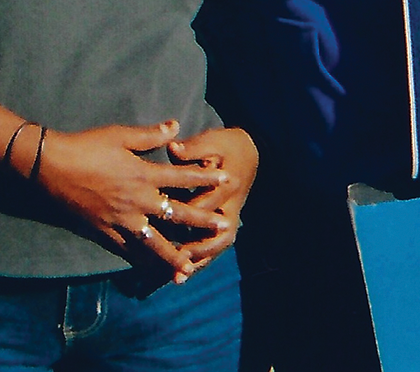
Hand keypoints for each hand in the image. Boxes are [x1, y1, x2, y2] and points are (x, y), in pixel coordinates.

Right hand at [33, 120, 234, 281]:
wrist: (51, 167)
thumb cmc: (85, 147)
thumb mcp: (119, 135)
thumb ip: (149, 135)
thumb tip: (175, 126)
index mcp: (142, 175)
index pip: (183, 177)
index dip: (207, 177)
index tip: (228, 179)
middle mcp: (138, 201)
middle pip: (177, 214)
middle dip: (202, 221)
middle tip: (223, 227)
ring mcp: (122, 221)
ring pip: (154, 244)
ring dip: (175, 256)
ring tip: (191, 267)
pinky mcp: (106, 233)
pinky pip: (128, 252)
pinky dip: (142, 262)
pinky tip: (151, 270)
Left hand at [167, 126, 259, 266]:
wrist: (250, 152)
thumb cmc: (227, 146)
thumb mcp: (212, 141)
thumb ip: (192, 148)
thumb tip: (173, 149)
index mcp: (227, 185)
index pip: (206, 204)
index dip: (188, 215)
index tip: (169, 225)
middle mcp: (231, 206)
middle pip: (214, 234)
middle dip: (195, 249)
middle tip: (174, 262)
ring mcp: (230, 218)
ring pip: (216, 246)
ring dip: (198, 262)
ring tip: (179, 278)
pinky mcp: (225, 224)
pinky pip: (215, 246)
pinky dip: (201, 260)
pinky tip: (184, 274)